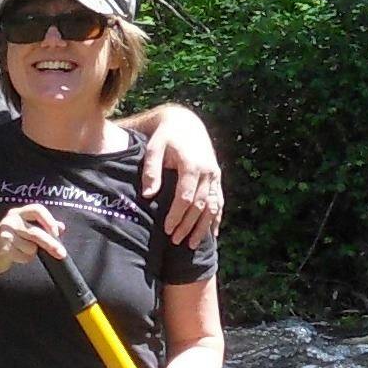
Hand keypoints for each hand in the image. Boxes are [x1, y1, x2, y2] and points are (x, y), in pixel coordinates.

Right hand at [0, 203, 67, 275]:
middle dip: (51, 244)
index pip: (37, 209)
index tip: (57, 233)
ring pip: (31, 247)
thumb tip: (62, 227)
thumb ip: (41, 226)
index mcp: (17, 213)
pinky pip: (24, 256)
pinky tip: (15, 256)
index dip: (49, 220)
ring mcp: (5, 234)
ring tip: (21, 251)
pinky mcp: (3, 248)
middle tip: (62, 254)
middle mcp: (10, 220)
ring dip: (31, 253)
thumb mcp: (23, 230)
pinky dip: (24, 259)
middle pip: (37, 232)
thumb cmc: (7, 241)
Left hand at [135, 107, 223, 245]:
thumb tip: (148, 195)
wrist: (185, 122)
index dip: (177, 215)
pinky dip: (216, 218)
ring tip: (192, 245)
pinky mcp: (217, 177)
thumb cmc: (165, 136)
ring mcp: (215, 175)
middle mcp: (208, 171)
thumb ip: (151, 171)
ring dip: (203, 227)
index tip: (167, 229)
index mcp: (192, 165)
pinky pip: (219, 201)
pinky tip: (212, 234)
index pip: (186, 197)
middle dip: (188, 225)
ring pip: (213, 206)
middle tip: (175, 241)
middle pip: (200, 205)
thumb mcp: (154, 148)